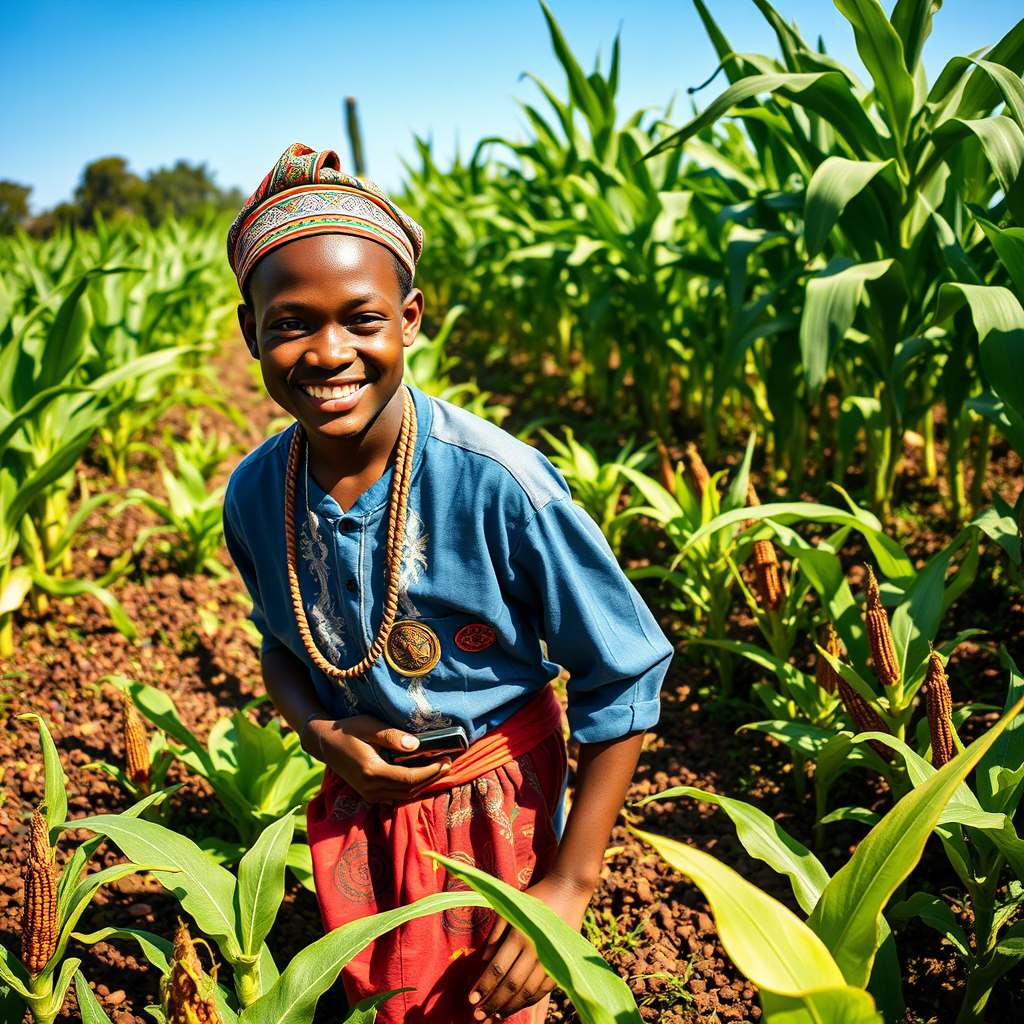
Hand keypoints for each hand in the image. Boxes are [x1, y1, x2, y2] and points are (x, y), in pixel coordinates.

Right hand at [304, 714, 450, 801]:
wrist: (325, 743)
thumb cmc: (348, 730)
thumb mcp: (369, 725)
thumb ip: (392, 735)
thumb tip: (415, 745)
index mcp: (372, 772)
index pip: (409, 779)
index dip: (430, 772)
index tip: (446, 761)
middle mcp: (371, 788)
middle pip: (409, 790)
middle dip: (431, 778)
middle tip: (448, 764)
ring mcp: (369, 794)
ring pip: (404, 796)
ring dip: (423, 784)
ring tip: (439, 769)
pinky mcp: (369, 794)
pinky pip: (396, 796)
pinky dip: (411, 787)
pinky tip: (421, 774)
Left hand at [468, 874, 592, 1021]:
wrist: (568, 891)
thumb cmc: (534, 898)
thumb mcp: (509, 909)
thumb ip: (495, 935)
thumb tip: (483, 962)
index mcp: (519, 934)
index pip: (498, 968)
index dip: (484, 986)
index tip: (472, 1000)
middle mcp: (535, 949)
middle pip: (512, 984)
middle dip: (494, 1003)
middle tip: (479, 1016)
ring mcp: (550, 959)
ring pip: (528, 992)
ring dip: (510, 1007)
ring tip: (496, 1016)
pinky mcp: (561, 964)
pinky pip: (544, 990)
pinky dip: (530, 1001)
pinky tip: (517, 1007)